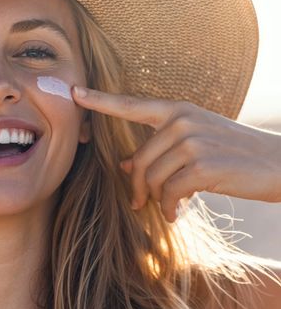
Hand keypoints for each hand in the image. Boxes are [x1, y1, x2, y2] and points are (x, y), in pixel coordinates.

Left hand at [72, 86, 280, 221]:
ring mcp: (192, 141)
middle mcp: (181, 120)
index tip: (74, 93)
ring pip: (152, 178)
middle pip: (139, 160)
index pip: (130, 105)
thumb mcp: (196, 143)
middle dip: (137, 187)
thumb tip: (126, 164)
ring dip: (155, 200)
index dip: (100, 101)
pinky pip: (169, 193)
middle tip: (139, 204)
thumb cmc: (235, 154)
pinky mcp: (202, 165)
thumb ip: (161, 148)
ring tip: (167, 209)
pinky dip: (169, 208)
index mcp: (176, 110)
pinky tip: (176, 214)